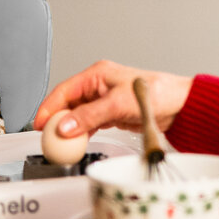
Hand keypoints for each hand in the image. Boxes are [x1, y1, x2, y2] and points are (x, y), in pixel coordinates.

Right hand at [33, 61, 193, 137]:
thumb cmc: (156, 93)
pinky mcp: (111, 114)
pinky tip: (78, 142)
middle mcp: (98, 86)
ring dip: (69, 129)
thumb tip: (65, 127)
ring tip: (60, 143)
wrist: (179, 106)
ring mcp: (104, 100)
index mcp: (97, 75)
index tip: (39, 124)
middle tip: (47, 137)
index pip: (64, 91)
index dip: (49, 108)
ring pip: (78, 115)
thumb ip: (90, 116)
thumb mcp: (117, 104)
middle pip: (68, 104)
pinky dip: (82, 133)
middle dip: (56, 120)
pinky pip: (89, 123)